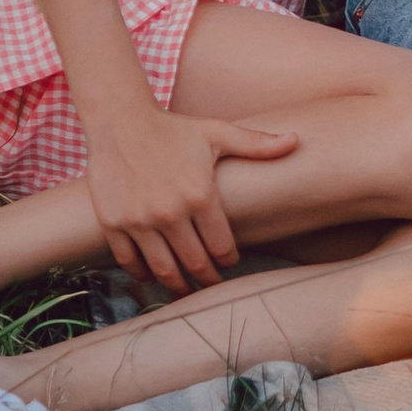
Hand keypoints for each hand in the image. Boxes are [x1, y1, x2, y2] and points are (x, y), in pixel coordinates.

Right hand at [81, 100, 299, 290]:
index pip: (222, 247)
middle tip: (212, 286)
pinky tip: (152, 274)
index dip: (229, 260)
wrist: (120, 121)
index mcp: (200, 194)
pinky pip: (130, 262)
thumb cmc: (173, 129)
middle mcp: (170, 212)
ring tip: (185, 289)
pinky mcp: (114, 224)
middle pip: (195, 264)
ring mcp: (139, 220)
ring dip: (177, 286)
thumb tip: (297, 140)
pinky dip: (142, 274)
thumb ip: (256, 144)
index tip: (229, 262)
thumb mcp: (216, 133)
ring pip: (163, 270)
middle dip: (207, 280)